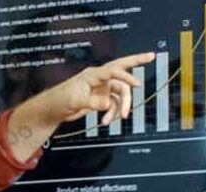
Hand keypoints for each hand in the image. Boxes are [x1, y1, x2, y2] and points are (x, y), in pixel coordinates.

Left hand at [31, 52, 157, 126]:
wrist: (54, 110)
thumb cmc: (60, 99)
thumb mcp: (77, 100)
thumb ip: (95, 102)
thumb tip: (108, 104)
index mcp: (93, 75)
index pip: (114, 71)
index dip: (126, 77)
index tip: (136, 85)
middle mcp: (99, 79)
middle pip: (121, 68)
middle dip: (137, 61)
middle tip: (151, 56)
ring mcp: (101, 88)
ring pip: (120, 93)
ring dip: (121, 106)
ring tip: (118, 118)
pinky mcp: (100, 98)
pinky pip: (114, 104)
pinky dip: (113, 113)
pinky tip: (106, 121)